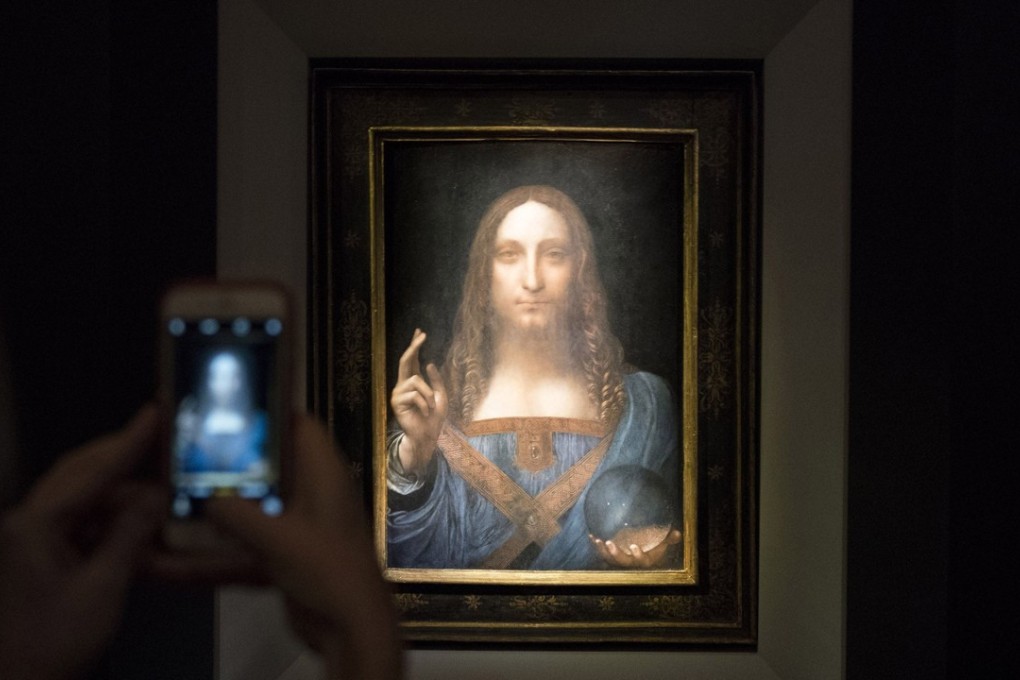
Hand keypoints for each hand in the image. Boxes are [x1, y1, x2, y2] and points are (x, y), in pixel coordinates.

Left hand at [0, 406, 164, 679]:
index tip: (155, 413)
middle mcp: (27, 523)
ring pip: (83, 499)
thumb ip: (130, 535)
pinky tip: (140, 524)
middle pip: (80, 474)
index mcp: (34, 525)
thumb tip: (156, 497)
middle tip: (160, 435)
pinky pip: (81, 524)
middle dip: (121, 456)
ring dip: (122, 495)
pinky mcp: (40, 557)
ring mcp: (31, 540)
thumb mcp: (102, 588)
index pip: (91, 472)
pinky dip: (112, 521)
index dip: (129, 442)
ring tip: (162, 491)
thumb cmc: (51, 643)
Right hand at [152, 415, 402, 679]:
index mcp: (324, 474)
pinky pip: (253, 542)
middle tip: (192, 451)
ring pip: (259, 504)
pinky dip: (225, 545)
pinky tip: (185, 550)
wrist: (350, 626)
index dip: (271, 413)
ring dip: (226, 505)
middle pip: (274, 464)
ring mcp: (303, 525)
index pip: (302, 427)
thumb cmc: (325, 568)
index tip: (230, 408)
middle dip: (236, 460)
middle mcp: (315, 494)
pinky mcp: (291, 555)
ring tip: (180, 494)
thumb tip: (201, 496)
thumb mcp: (276, 537)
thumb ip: (236, 513)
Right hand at [390, 329, 446, 474]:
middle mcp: (403, 385)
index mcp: (413, 382)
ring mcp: (398, 393)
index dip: (414, 345)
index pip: (412, 360)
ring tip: (430, 407)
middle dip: (414, 346)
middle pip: (405, 360)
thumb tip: (429, 363)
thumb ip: (435, 380)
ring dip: (428, 394)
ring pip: (416, 381)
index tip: (419, 331)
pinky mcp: (396, 403)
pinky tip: (424, 413)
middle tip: (422, 335)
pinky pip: (415, 394)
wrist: (427, 436)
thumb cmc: (434, 418)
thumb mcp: (440, 396)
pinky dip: (425, 404)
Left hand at [590, 529, 681, 568]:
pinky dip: (596, 546)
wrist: (641, 547)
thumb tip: (678, 533)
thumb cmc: (653, 543)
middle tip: (609, 543)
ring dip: (602, 551)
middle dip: (615, 554)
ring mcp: (619, 559)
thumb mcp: (662, 541)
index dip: (638, 555)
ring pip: (609, 559)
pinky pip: (601, 552)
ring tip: (598, 541)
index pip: (641, 560)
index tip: (634, 546)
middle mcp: (630, 562)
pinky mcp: (610, 555)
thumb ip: (669, 538)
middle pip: (622, 561)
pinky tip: (591, 536)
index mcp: (644, 560)